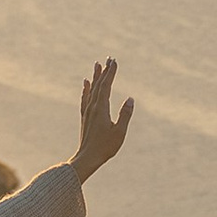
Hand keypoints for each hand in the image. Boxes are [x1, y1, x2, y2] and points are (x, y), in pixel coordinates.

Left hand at [71, 56, 134, 181]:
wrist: (86, 158)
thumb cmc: (105, 147)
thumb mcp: (119, 132)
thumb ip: (125, 115)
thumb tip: (131, 99)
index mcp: (101, 108)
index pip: (106, 86)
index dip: (111, 73)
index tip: (114, 61)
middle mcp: (93, 107)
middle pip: (99, 84)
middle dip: (104, 71)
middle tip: (109, 58)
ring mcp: (87, 111)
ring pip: (91, 89)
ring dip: (95, 76)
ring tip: (97, 64)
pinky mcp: (85, 117)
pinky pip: (85, 98)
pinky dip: (86, 89)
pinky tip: (86, 83)